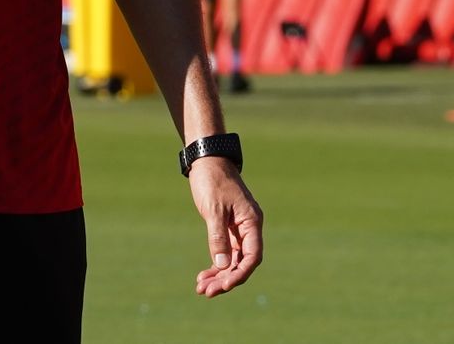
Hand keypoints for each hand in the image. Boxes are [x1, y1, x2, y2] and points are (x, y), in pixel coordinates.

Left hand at [188, 157, 263, 296]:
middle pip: (241, 262)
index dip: (240, 274)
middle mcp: (249, 228)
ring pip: (232, 260)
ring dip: (218, 275)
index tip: (225, 286)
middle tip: (206, 292)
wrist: (207, 160)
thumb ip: (218, 237)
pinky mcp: (227, 229)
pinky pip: (225, 253)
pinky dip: (215, 265)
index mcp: (252, 222)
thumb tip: (222, 265)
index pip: (252, 256)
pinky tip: (203, 276)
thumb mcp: (214, 209)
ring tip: (201, 288)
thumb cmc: (213, 181)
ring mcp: (239, 230)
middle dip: (225, 279)